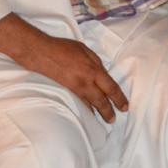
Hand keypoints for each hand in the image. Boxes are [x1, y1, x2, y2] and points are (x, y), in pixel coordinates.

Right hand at [0, 13, 127, 122]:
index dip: (119, 98)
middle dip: (109, 111)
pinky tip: (89, 113)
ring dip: (98, 112)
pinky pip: (79, 102)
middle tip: (113, 120)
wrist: (43, 53)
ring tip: (104, 119)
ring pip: (90, 103)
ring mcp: (75, 88)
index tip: (124, 107)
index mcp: (94, 70)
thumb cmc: (65, 48)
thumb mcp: (86, 50)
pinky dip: (86, 108)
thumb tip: (103, 73)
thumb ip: (96, 63)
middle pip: (101, 100)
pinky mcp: (66, 90)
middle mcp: (86, 81)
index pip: (110, 88)